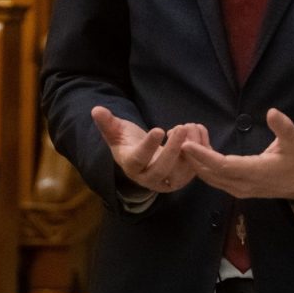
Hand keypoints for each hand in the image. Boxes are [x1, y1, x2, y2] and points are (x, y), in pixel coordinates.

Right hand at [92, 106, 208, 193]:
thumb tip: (96, 110)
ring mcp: (166, 182)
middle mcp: (148, 179)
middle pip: (162, 169)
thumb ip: (107, 123)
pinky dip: (197, 153)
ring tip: (188, 127)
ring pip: (181, 173)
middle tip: (181, 127)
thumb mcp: (116, 131)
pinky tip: (195, 133)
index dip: (149, 145)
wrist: (143, 157)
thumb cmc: (128, 141)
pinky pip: (192, 171)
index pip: (139, 158)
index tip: (159, 129)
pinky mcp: (181, 180)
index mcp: (131, 166)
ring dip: (188, 151)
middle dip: (173, 149)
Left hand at [182, 108, 293, 201]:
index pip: (223, 166)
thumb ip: (284, 127)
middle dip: (192, 156)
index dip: (204, 155)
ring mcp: (238, 189)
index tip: (186, 144)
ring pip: (209, 177)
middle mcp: (242, 184)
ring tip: (185, 137)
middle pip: (209, 173)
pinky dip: (202, 164)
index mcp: (256, 172)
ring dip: (194, 160)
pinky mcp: (235, 188)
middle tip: (179, 134)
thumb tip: (272, 112)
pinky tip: (197, 146)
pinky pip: (213, 177)